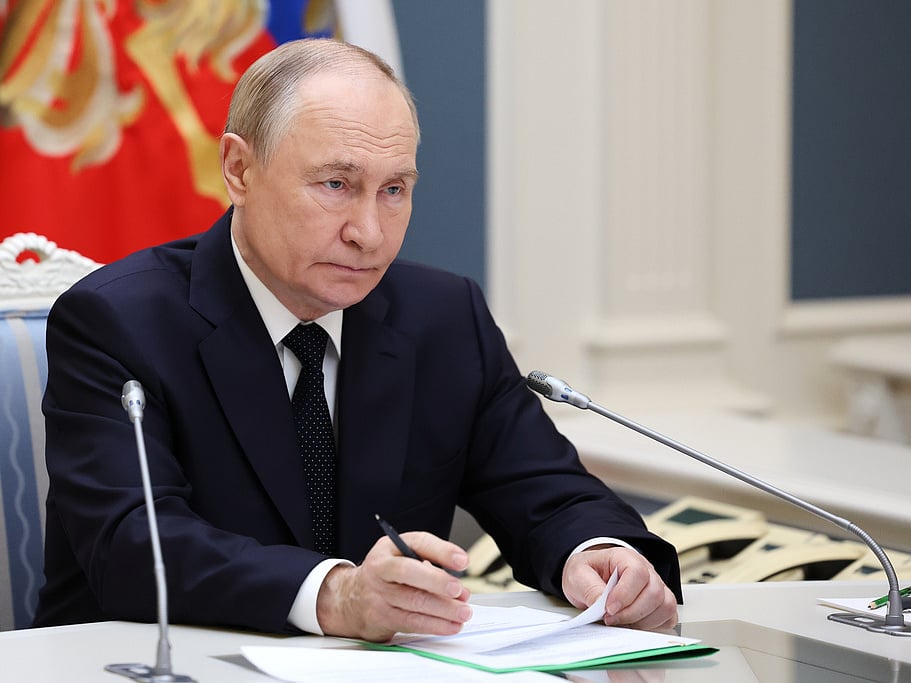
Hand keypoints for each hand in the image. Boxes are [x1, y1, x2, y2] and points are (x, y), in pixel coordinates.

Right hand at [316, 532, 470, 640]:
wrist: (350, 598)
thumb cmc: (385, 576)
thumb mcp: (402, 558)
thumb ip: (431, 567)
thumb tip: (461, 589)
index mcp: (390, 547)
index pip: (418, 543)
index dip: (442, 551)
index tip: (462, 561)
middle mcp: (381, 567)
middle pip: (409, 572)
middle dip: (438, 581)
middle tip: (459, 591)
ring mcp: (378, 593)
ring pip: (413, 601)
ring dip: (443, 609)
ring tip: (463, 612)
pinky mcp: (381, 617)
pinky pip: (411, 622)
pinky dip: (435, 625)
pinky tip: (450, 625)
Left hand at [562, 545, 677, 630]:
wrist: (590, 577)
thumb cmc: (587, 572)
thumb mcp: (577, 575)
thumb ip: (589, 588)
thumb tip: (602, 605)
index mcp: (625, 557)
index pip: (637, 573)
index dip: (625, 594)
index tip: (608, 609)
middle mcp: (646, 570)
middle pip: (654, 592)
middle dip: (631, 612)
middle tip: (610, 619)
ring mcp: (656, 586)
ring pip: (665, 606)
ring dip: (642, 621)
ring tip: (621, 622)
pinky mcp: (659, 603)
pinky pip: (668, 616)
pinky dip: (654, 625)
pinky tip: (634, 624)